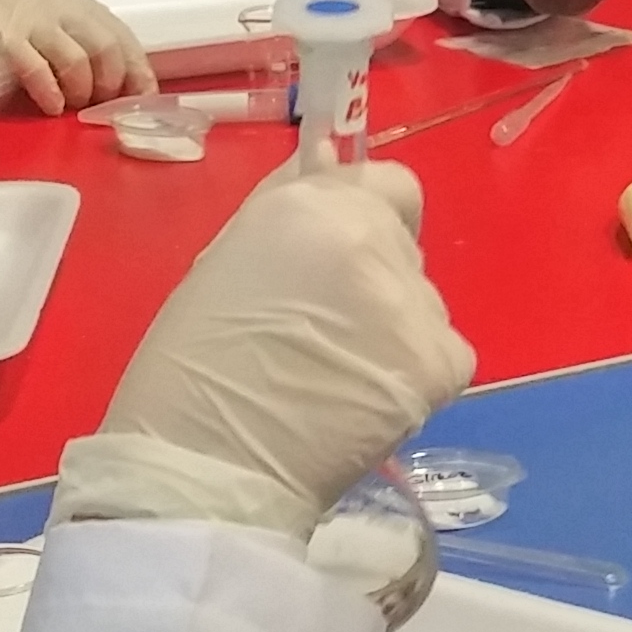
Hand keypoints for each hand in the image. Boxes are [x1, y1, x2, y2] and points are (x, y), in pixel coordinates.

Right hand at [0, 0, 149, 113]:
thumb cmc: (26, 15)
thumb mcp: (65, 22)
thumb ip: (91, 47)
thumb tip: (123, 88)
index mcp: (86, 9)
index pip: (125, 40)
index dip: (138, 73)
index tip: (141, 100)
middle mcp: (67, 12)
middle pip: (106, 50)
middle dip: (108, 84)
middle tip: (96, 103)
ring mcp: (37, 24)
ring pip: (76, 60)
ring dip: (81, 90)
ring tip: (72, 105)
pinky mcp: (8, 39)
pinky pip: (37, 69)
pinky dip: (50, 92)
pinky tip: (52, 106)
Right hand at [55, 165, 476, 543]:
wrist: (203, 472)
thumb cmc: (189, 372)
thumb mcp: (223, 262)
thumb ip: (288, 204)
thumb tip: (332, 158)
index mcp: (313, 207)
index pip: (388, 186)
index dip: (367, 218)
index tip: (337, 259)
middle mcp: (375, 243)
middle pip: (404, 246)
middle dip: (374, 279)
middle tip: (318, 334)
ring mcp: (415, 306)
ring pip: (422, 303)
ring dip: (392, 329)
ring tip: (331, 378)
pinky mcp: (440, 368)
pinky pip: (443, 356)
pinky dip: (411, 376)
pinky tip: (360, 403)